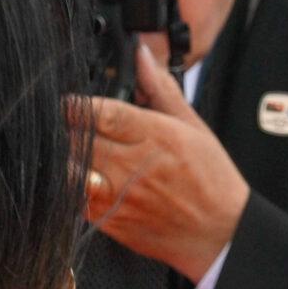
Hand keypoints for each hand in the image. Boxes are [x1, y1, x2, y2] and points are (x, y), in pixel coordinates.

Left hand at [72, 45, 250, 280]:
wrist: (221, 234)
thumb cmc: (211, 180)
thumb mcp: (193, 126)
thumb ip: (160, 89)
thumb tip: (142, 55)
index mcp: (154, 137)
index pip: (101, 114)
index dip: (78, 105)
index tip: (70, 102)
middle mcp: (133, 167)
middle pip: (79, 140)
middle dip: (68, 129)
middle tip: (67, 125)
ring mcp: (120, 197)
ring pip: (71, 172)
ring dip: (66, 160)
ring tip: (73, 153)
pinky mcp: (112, 222)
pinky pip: (75, 202)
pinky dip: (71, 188)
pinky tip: (81, 179)